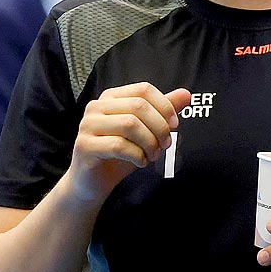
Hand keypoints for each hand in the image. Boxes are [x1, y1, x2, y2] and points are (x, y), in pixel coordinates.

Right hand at [67, 84, 191, 204]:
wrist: (93, 181)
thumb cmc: (118, 155)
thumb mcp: (145, 131)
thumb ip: (162, 112)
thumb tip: (185, 94)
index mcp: (110, 98)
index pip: (143, 90)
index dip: (164, 106)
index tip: (174, 125)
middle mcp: (96, 107)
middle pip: (138, 106)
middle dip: (159, 127)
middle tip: (165, 144)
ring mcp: (88, 126)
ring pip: (130, 124)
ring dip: (149, 143)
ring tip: (152, 155)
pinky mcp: (84, 146)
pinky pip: (118, 146)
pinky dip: (137, 156)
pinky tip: (140, 162)